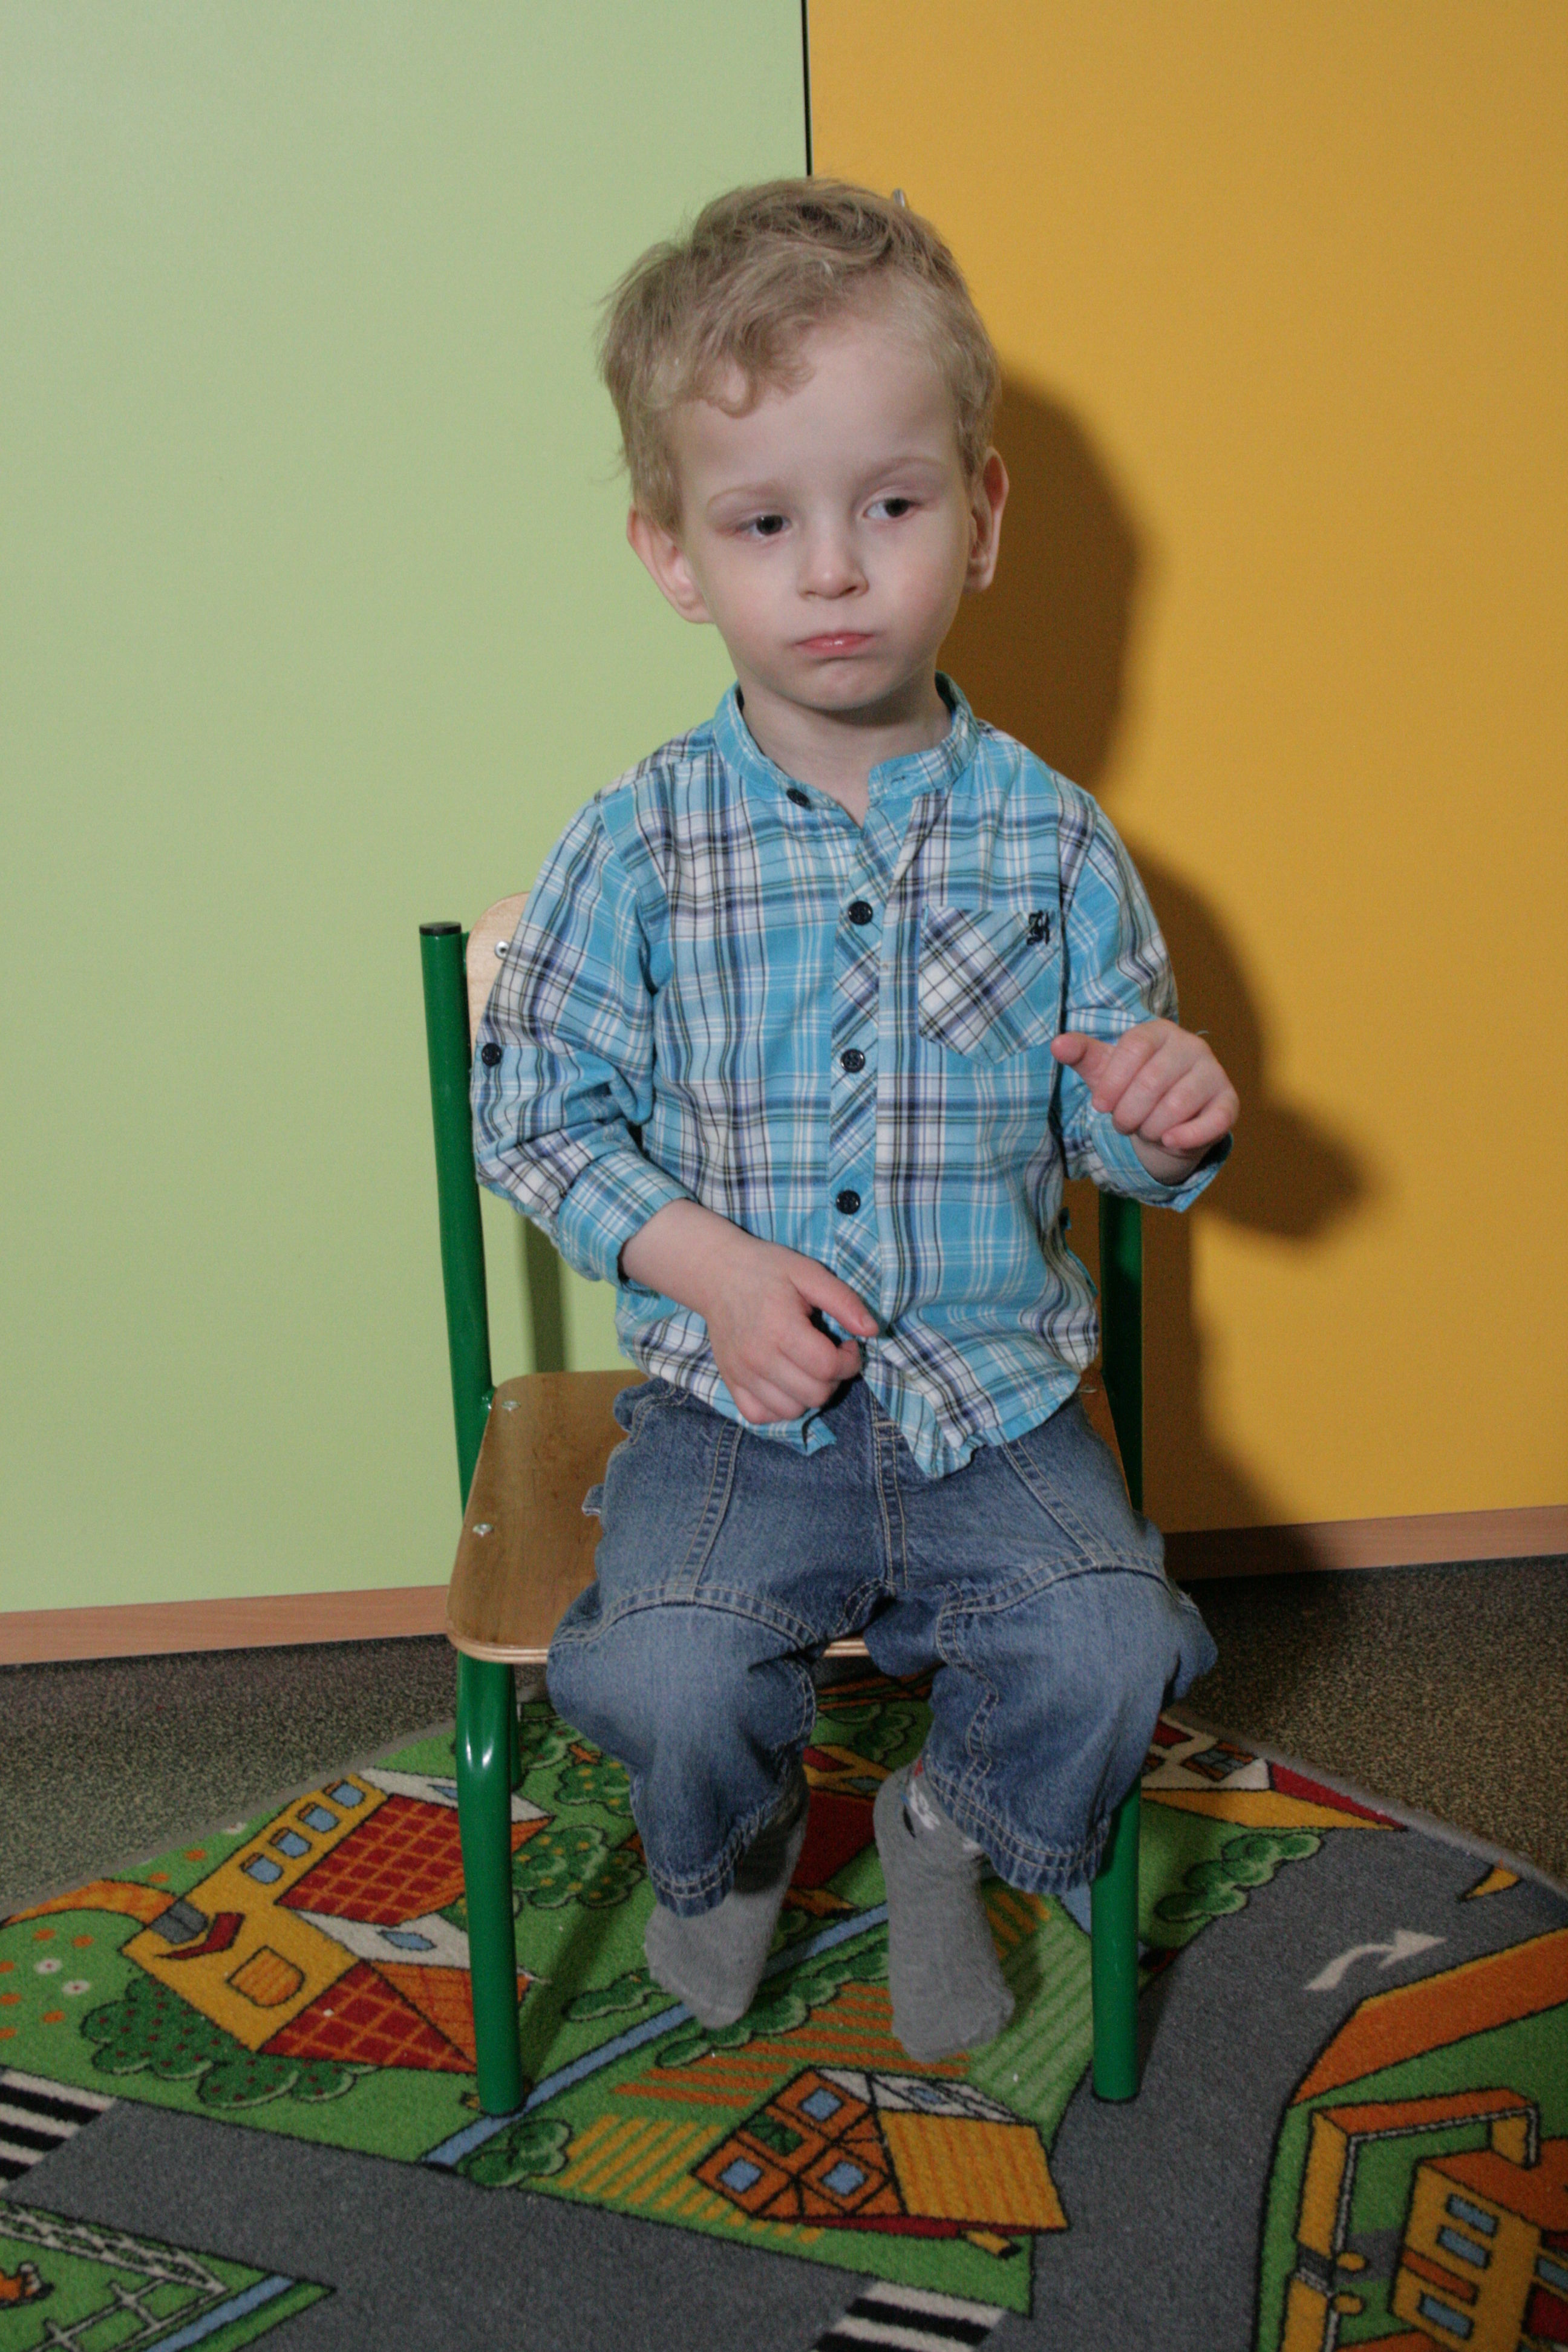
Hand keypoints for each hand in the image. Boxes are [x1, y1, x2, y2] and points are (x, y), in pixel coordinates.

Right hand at [699, 1236, 878, 1426]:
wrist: (717, 1272)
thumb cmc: (767, 1269)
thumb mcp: (809, 1272)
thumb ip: (843, 1301)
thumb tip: (872, 1331)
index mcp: (781, 1328)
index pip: (828, 1368)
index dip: (850, 1361)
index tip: (847, 1344)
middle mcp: (758, 1357)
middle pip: (815, 1394)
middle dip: (834, 1379)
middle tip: (828, 1356)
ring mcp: (741, 1373)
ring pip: (792, 1411)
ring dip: (809, 1395)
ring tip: (807, 1368)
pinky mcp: (730, 1382)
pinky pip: (761, 1415)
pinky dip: (779, 1407)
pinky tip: (786, 1383)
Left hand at [1052, 1019, 1237, 1173]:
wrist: (1166, 1118)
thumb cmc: (1133, 1087)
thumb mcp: (1105, 1070)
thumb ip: (1082, 1055)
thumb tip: (1057, 1045)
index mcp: (1159, 1031)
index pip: (1133, 1049)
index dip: (1112, 1083)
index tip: (1100, 1106)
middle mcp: (1192, 1046)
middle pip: (1152, 1081)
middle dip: (1128, 1112)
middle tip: (1123, 1123)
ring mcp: (1214, 1073)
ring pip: (1177, 1105)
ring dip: (1151, 1128)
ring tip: (1145, 1130)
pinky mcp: (1228, 1102)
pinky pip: (1212, 1122)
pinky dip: (1186, 1138)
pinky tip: (1168, 1142)